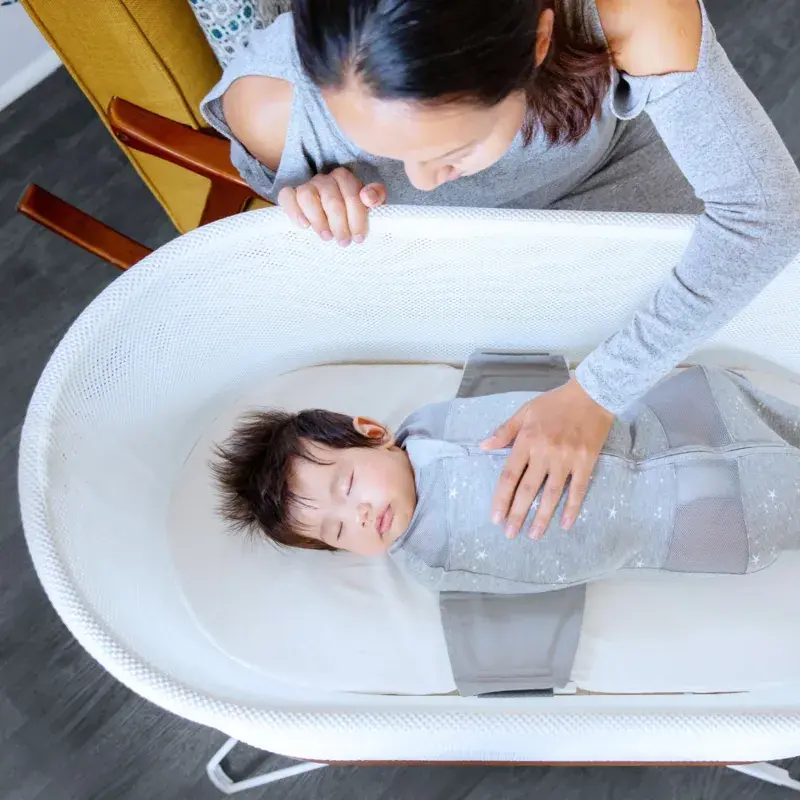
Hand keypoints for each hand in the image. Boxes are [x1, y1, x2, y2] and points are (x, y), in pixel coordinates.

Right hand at [277, 168, 385, 245]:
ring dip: (318, 219)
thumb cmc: (352, 213)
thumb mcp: (369, 205)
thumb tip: (368, 197)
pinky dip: (294, 211)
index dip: (357, 218)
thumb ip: (376, 196)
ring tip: (327, 237)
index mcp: (344, 178)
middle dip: (340, 224)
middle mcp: (324, 179)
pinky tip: (304, 226)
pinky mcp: (290, 196)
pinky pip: (286, 197)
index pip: (352, 194)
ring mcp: (306, 186)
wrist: (333, 219)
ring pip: (307, 196)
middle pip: (331, 199)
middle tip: (344, 242)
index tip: (359, 237)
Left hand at [481, 378, 613, 539]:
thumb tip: (483, 446)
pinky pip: (578, 490)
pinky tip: (565, 524)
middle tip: (509, 534)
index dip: (501, 498)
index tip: (495, 517)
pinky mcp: (586, 463)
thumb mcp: (525, 412)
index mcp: (527, 440)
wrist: (592, 395)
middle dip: (517, 514)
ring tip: (533, 535)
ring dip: (542, 517)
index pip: (510, 475)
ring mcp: (567, 459)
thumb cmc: (555, 403)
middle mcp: (545, 453)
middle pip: (528, 489)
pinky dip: (572, 508)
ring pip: (551, 494)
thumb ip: (505, 431)